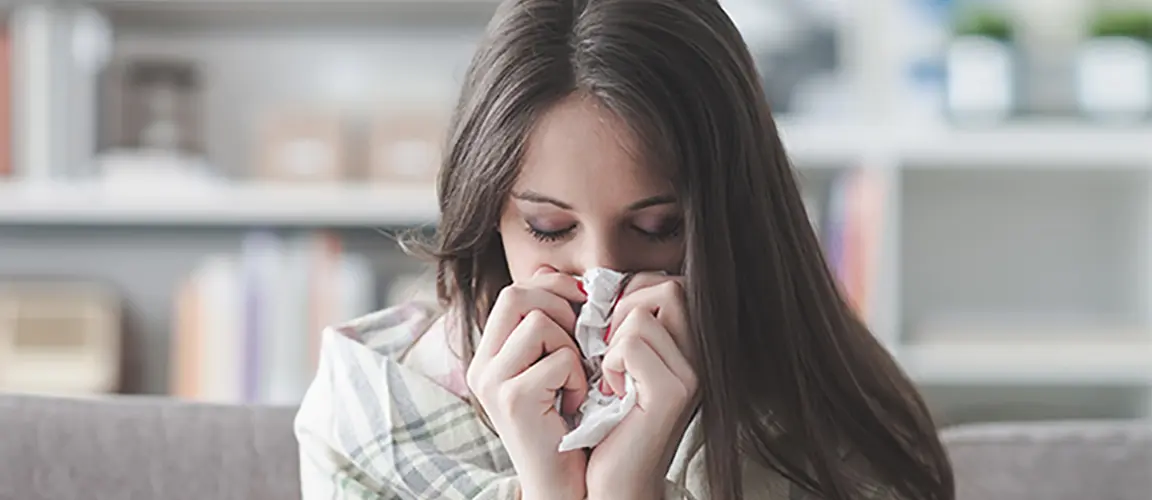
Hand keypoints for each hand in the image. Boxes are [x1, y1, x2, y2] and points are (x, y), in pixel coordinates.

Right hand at [466, 268, 589, 499]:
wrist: (563, 483)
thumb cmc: (568, 423)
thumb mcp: (556, 366)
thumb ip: (553, 325)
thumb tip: (566, 276)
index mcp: (490, 353)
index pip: (514, 289)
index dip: (553, 287)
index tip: (583, 304)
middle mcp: (482, 364)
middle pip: (518, 294)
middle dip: (561, 307)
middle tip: (581, 339)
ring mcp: (492, 381)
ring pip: (540, 322)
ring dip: (571, 346)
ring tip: (574, 379)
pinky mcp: (512, 399)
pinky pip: (559, 359)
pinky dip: (578, 378)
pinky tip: (576, 402)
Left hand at [586, 273, 699, 499]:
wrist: (614, 479)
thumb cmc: (607, 419)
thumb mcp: (617, 360)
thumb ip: (621, 321)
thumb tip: (596, 280)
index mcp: (691, 344)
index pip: (667, 283)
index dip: (631, 296)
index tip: (611, 335)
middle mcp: (701, 355)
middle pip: (665, 287)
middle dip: (623, 310)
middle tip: (608, 351)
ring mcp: (692, 373)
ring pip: (642, 314)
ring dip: (612, 343)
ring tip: (612, 376)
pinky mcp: (673, 392)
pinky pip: (631, 344)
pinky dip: (609, 364)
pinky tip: (612, 392)